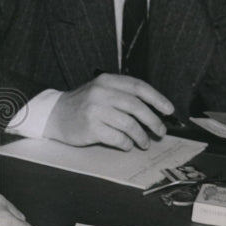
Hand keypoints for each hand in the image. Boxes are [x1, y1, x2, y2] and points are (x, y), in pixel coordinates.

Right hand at [47, 72, 173, 150]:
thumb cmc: (84, 105)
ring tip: (144, 142)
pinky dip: (126, 143)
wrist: (55, 115)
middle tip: (161, 131)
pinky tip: (127, 145)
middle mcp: (101, 92)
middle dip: (153, 121)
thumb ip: (123, 95)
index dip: (157, 98)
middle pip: (136, 106)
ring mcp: (95, 110)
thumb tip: (154, 110)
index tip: (169, 110)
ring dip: (141, 136)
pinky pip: (118, 138)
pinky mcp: (91, 127)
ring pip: (129, 124)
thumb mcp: (101, 91)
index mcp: (107, 81)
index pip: (138, 87)